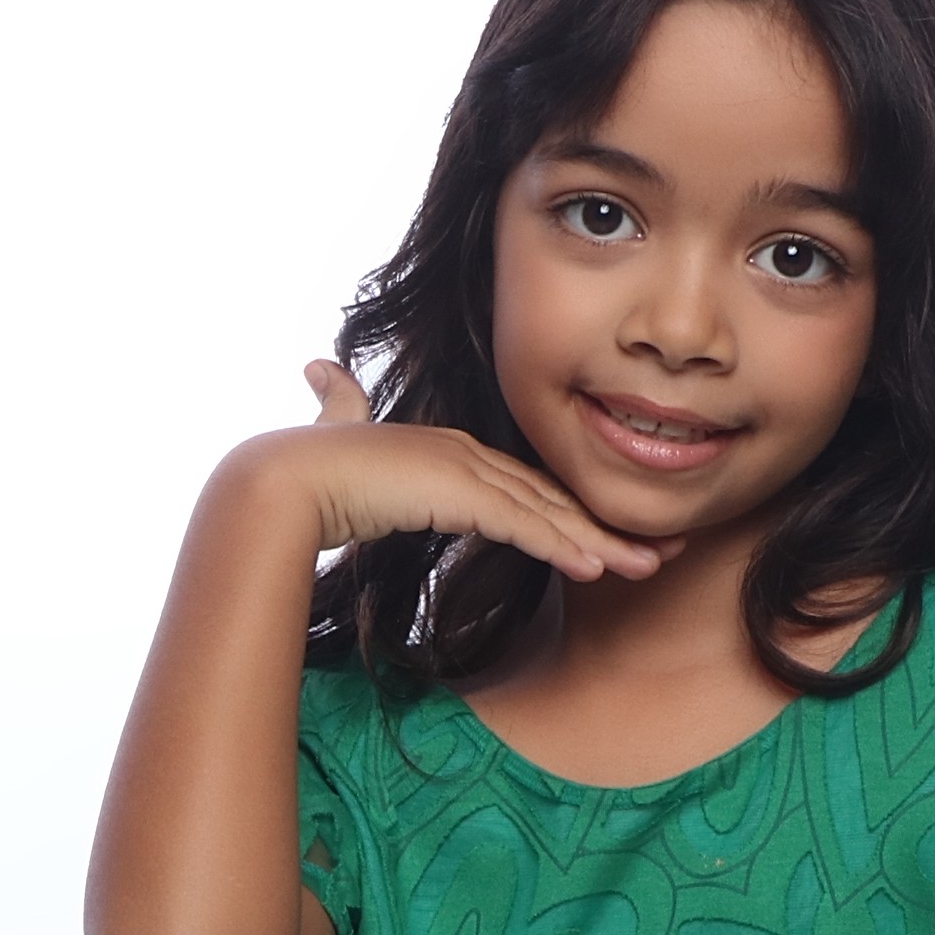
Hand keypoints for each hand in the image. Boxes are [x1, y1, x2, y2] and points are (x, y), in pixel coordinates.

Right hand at [229, 360, 667, 582]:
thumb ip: (338, 404)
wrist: (281, 479)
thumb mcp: (333, 433)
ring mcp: (464, 470)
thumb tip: (318, 366)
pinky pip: (523, 525)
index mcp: (447, 449)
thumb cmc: (303, 465)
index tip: (604, 538)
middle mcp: (465, 454)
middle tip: (653, 553)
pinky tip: (597, 568)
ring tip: (645, 568)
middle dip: (604, 526)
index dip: (567, 512)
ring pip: (548, 513)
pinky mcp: (457, 493)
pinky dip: (563, 545)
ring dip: (600, 543)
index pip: (522, 486)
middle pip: (549, 497)